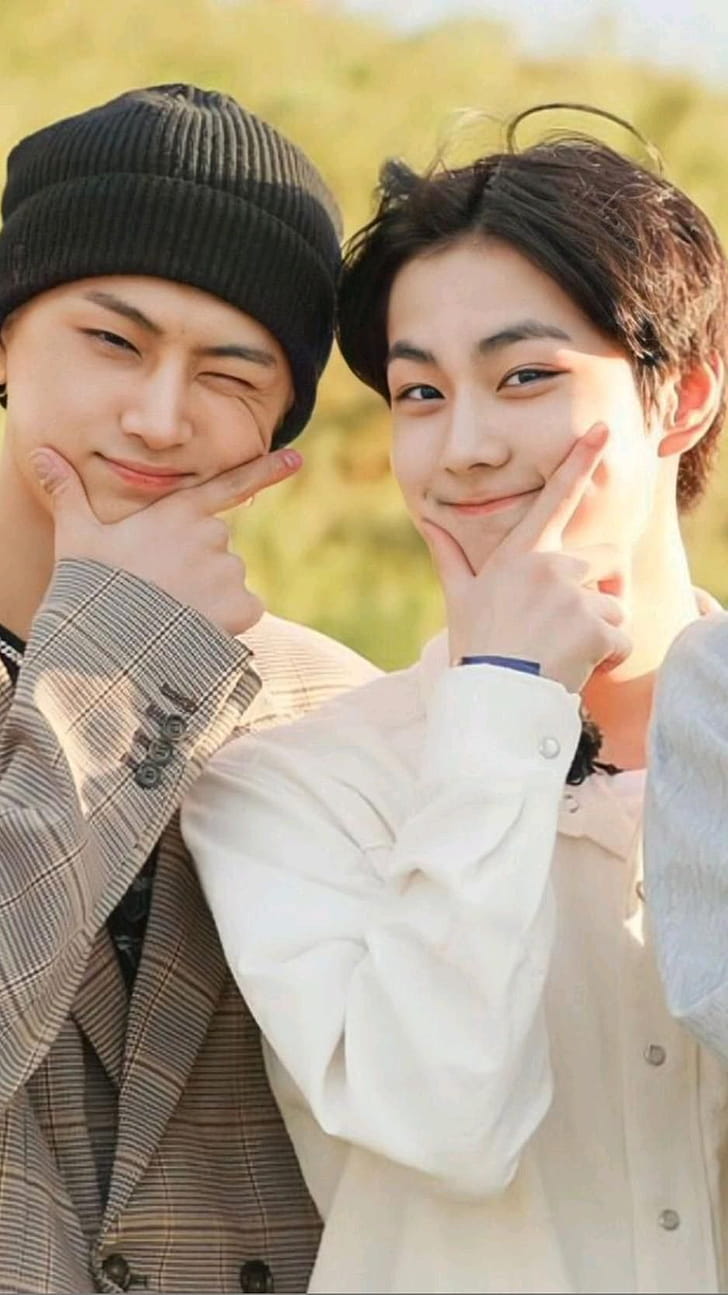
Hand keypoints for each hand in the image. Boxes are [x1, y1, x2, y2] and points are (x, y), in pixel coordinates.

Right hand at [30, 447, 302, 635]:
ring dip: (209, 596)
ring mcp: (230, 570)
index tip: (297, 459)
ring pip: (228, 580)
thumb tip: (43, 454)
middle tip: (158, 589)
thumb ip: (69, 494)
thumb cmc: (92, 587)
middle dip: (196, 566)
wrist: (111, 640)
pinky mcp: (243, 605)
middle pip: (217, 547)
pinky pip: (244, 611)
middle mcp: (212, 536)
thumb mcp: (77, 537)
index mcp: (179, 513)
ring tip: (170, 612)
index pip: (229, 485)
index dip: (264, 472)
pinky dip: (227, 622)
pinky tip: (195, 628)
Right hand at [422, 425, 631, 693]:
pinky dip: (608, 658)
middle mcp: (550, 566)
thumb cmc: (476, 647)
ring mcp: (574, 595)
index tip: (601, 431)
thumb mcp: (460, 597)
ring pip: (616, 603)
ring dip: (601, 630)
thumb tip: (426, 519)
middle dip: (601, 590)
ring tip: (565, 651)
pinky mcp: (594, 626)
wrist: (492, 698)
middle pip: (606, 559)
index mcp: (521, 554)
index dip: (580, 462)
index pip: (555, 499)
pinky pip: (622, 637)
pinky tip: (577, 669)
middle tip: (573, 623)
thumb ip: (450, 554)